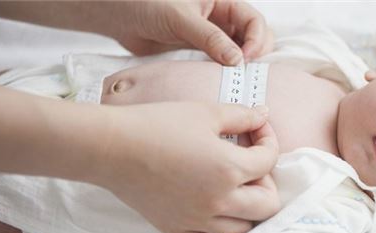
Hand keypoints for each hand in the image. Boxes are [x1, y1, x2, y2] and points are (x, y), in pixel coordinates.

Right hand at [98, 102, 279, 232]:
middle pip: (268, 205)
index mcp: (230, 169)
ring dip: (248, 210)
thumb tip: (264, 115)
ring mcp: (199, 221)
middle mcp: (220, 201)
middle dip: (267, 182)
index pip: (270, 160)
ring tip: (234, 189)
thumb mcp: (206, 112)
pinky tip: (213, 213)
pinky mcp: (177, 230)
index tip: (256, 129)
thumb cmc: (157, 124)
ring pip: (244, 230)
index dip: (268, 139)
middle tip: (251, 165)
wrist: (112, 147)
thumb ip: (242, 116)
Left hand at [105, 0, 273, 63]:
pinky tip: (222, 81)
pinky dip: (226, 72)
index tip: (243, 60)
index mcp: (223, 1)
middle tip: (243, 72)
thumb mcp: (180, 18)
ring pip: (240, 51)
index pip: (254, 21)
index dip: (255, 40)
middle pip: (254, 37)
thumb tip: (237, 61)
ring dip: (242, 65)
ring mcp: (213, 35)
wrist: (119, 16)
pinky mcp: (201, 50)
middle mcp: (222, 17)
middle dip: (255, 53)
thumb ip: (209, 38)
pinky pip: (221, 62)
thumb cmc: (146, 4)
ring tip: (235, 79)